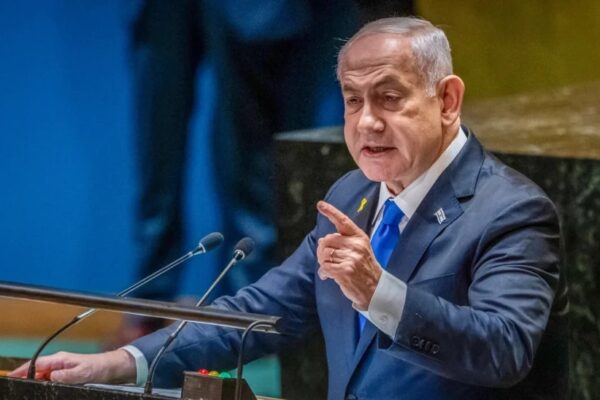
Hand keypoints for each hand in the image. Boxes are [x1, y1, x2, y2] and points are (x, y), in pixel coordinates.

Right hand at [9, 349, 135, 384]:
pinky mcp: (65, 375)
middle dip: (27, 377)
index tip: (13, 376)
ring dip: (36, 382)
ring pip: (43, 376)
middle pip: (37, 371)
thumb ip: (66, 375)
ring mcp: (61, 369)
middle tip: (19, 386)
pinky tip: (43, 389)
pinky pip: (50, 380)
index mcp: (60, 359)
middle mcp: (59, 363)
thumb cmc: (98, 367)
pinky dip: (45, 384)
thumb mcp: (82, 373)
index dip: (23, 370)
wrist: (110, 368)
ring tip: (29, 389)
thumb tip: (51, 376)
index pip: (37, 363)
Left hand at [316, 200, 381, 309]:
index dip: (330, 212)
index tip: (320, 204)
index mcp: (359, 237)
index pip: (343, 221)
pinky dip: (323, 273)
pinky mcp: (345, 271)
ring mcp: (351, 258)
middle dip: (322, 251)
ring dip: (323, 263)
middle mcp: (356, 246)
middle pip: (326, 240)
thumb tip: (322, 241)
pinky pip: (324, 267)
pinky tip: (328, 276)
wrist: (376, 289)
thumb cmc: (364, 269)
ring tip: (331, 268)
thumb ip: (343, 242)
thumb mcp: (360, 250)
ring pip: (324, 255)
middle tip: (327, 260)